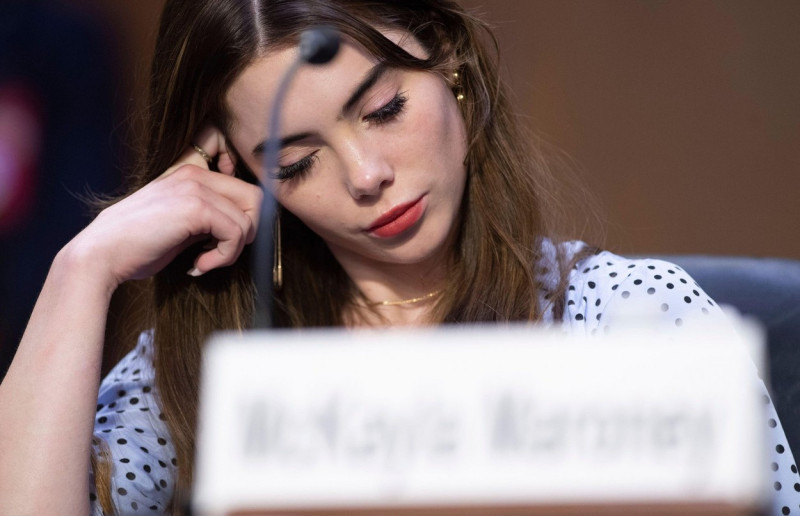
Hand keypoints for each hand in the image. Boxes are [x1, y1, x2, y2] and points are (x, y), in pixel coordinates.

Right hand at [66, 126, 261, 287]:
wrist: (100, 254)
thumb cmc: (135, 246)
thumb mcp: (179, 226)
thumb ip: (208, 221)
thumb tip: (241, 232)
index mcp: (192, 175)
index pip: (244, 192)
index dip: (244, 222)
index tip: (222, 245)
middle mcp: (196, 175)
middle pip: (256, 199)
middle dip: (248, 233)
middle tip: (221, 253)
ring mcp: (196, 188)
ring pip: (249, 220)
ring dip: (233, 250)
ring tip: (205, 261)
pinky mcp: (196, 208)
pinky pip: (236, 233)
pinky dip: (225, 256)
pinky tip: (199, 265)